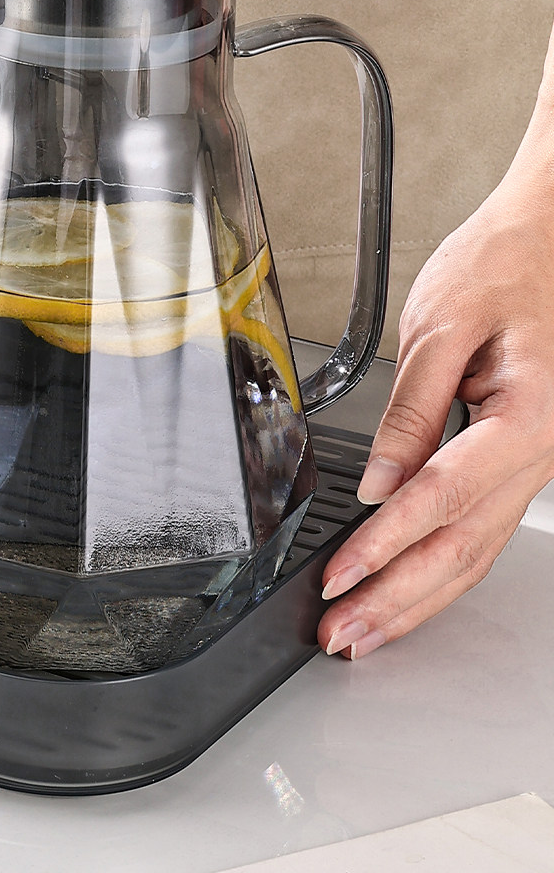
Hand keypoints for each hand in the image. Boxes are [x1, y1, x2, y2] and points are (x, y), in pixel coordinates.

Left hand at [318, 166, 553, 657]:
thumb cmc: (507, 265)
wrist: (549, 237)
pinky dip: (440, 563)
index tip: (340, 578)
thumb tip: (382, 482)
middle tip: (343, 634)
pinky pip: (481, 525)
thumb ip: (411, 410)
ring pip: (476, 549)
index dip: (384, 546)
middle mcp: (539, 453)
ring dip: (417, 597)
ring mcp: (533, 461)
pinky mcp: (518, 456)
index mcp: (527, 422)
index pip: (440, 501)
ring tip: (365, 631)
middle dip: (397, 599)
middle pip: (462, 548)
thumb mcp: (443, 326)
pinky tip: (406, 588)